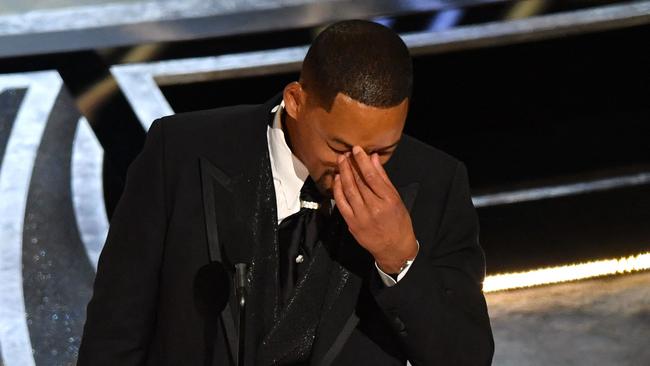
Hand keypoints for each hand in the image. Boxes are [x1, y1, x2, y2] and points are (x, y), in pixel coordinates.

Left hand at [333, 146, 417, 273]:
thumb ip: (383, 178)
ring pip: (349, 190)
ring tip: (340, 162)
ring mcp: (361, 216)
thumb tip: (374, 159)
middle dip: (350, 165)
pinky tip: (337, 179)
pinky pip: (341, 203)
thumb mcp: (396, 198)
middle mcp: (374, 208)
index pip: (372, 176)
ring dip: (343, 174)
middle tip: (345, 153)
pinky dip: (338, 190)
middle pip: (359, 182)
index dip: (362, 161)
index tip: (357, 150)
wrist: (394, 248)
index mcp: (388, 200)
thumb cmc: (398, 222)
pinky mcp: (352, 223)